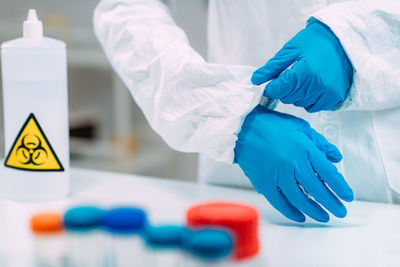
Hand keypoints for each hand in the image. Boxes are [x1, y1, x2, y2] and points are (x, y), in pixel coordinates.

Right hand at [234, 105, 352, 221]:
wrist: (242, 128)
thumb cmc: (270, 125)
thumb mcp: (300, 127)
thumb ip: (320, 143)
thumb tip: (335, 157)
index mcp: (304, 148)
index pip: (328, 172)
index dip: (340, 186)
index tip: (347, 196)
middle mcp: (293, 163)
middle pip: (317, 189)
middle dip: (331, 203)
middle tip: (340, 211)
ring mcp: (278, 174)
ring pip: (299, 199)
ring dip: (314, 210)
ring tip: (323, 216)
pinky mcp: (264, 182)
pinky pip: (279, 202)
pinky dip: (290, 211)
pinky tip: (299, 216)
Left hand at [251, 21, 352, 111]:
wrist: (344, 41)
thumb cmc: (317, 41)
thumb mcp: (291, 49)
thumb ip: (272, 67)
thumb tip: (256, 80)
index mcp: (303, 73)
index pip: (277, 90)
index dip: (271, 86)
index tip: (273, 81)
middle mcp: (315, 86)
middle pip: (286, 98)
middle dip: (285, 88)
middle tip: (293, 74)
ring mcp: (326, 94)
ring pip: (298, 103)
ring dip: (296, 94)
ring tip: (304, 78)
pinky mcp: (334, 98)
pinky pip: (312, 107)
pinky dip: (308, 99)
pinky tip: (312, 86)